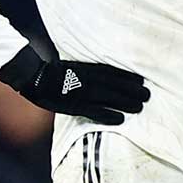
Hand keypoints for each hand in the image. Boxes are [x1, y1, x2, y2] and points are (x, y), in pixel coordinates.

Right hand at [0, 45, 149, 124]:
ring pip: (107, 97)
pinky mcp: (72, 106)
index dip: (127, 75)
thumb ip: (89, 66)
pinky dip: (107, 115)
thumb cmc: (56, 70)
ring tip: (140, 106)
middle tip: (148, 94)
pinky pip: (93, 112)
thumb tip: (106, 67)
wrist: (34, 78)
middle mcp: (85, 79)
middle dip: (131, 89)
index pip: (111, 71)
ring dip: (125, 102)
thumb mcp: (74, 63)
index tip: (141, 79)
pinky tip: (120, 119)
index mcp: (85, 67)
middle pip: (113, 84)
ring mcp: (79, 93)